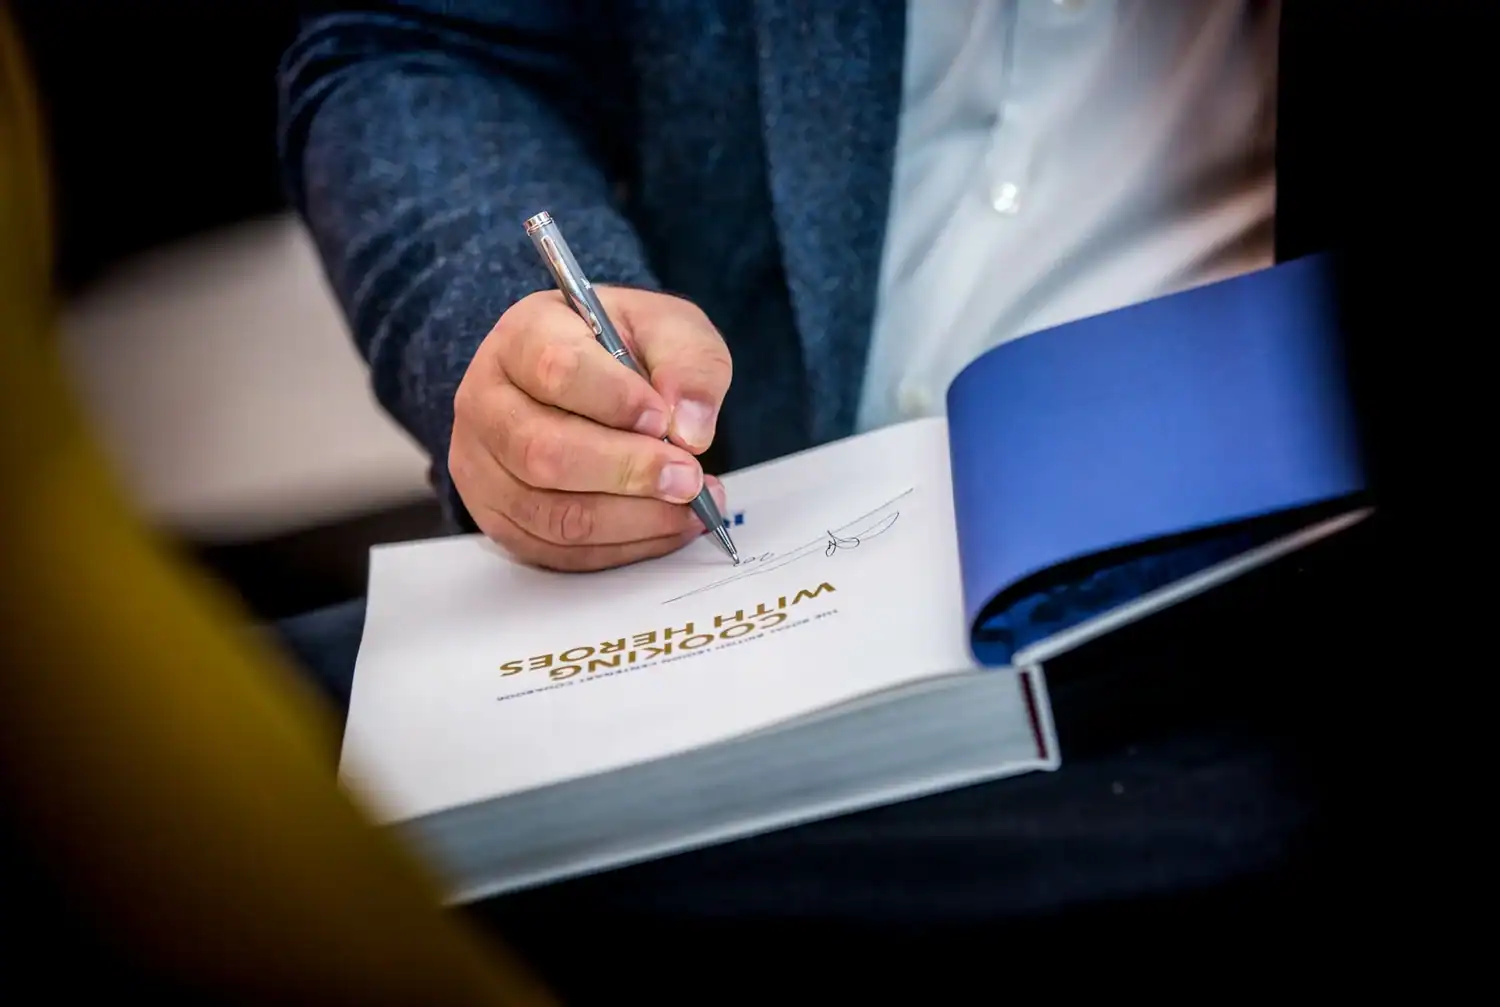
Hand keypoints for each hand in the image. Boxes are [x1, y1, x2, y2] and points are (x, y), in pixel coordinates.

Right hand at [450, 286, 732, 571]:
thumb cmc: (624, 351)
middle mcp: (486, 401)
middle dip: (627, 472)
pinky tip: (666, 528)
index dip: (615, 401)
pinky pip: (558, 551)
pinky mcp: (500, 518)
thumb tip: (691, 429)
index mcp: (523, 336)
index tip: (664, 419)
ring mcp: (483, 467)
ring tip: (691, 508)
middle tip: (689, 479)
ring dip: (632, 520)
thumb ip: (689, 365)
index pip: (556, 369)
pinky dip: (622, 548)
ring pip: (551, 513)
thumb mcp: (668, 329)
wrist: (590, 380)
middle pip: (543, 453)